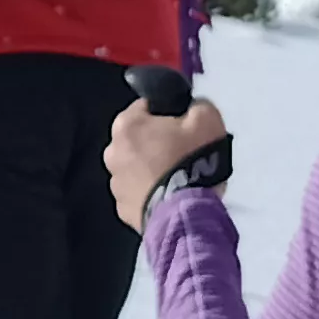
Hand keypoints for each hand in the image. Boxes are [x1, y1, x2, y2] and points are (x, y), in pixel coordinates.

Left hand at [106, 97, 229, 232]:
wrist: (183, 213)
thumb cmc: (190, 159)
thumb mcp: (206, 119)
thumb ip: (197, 106)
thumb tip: (193, 109)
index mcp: (126, 124)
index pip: (146, 107)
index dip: (167, 113)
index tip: (183, 126)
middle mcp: (112, 151)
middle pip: (138, 139)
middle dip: (155, 143)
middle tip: (182, 153)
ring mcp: (115, 183)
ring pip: (135, 168)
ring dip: (151, 169)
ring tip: (177, 179)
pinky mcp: (122, 209)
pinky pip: (137, 194)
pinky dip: (150, 193)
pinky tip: (169, 196)